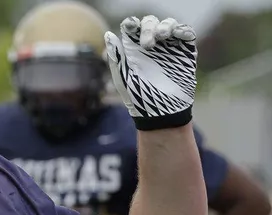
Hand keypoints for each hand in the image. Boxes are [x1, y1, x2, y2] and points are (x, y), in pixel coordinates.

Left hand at [105, 15, 196, 129]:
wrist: (160, 113)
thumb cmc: (137, 98)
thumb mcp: (122, 76)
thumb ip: (116, 55)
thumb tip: (107, 34)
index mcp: (133, 49)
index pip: (133, 28)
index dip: (132, 24)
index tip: (130, 26)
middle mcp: (151, 45)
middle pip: (150, 23)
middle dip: (148, 27)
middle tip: (147, 44)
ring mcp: (169, 47)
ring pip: (168, 24)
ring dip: (165, 25)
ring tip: (162, 36)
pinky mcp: (185, 52)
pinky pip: (186, 33)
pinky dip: (183, 29)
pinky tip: (178, 33)